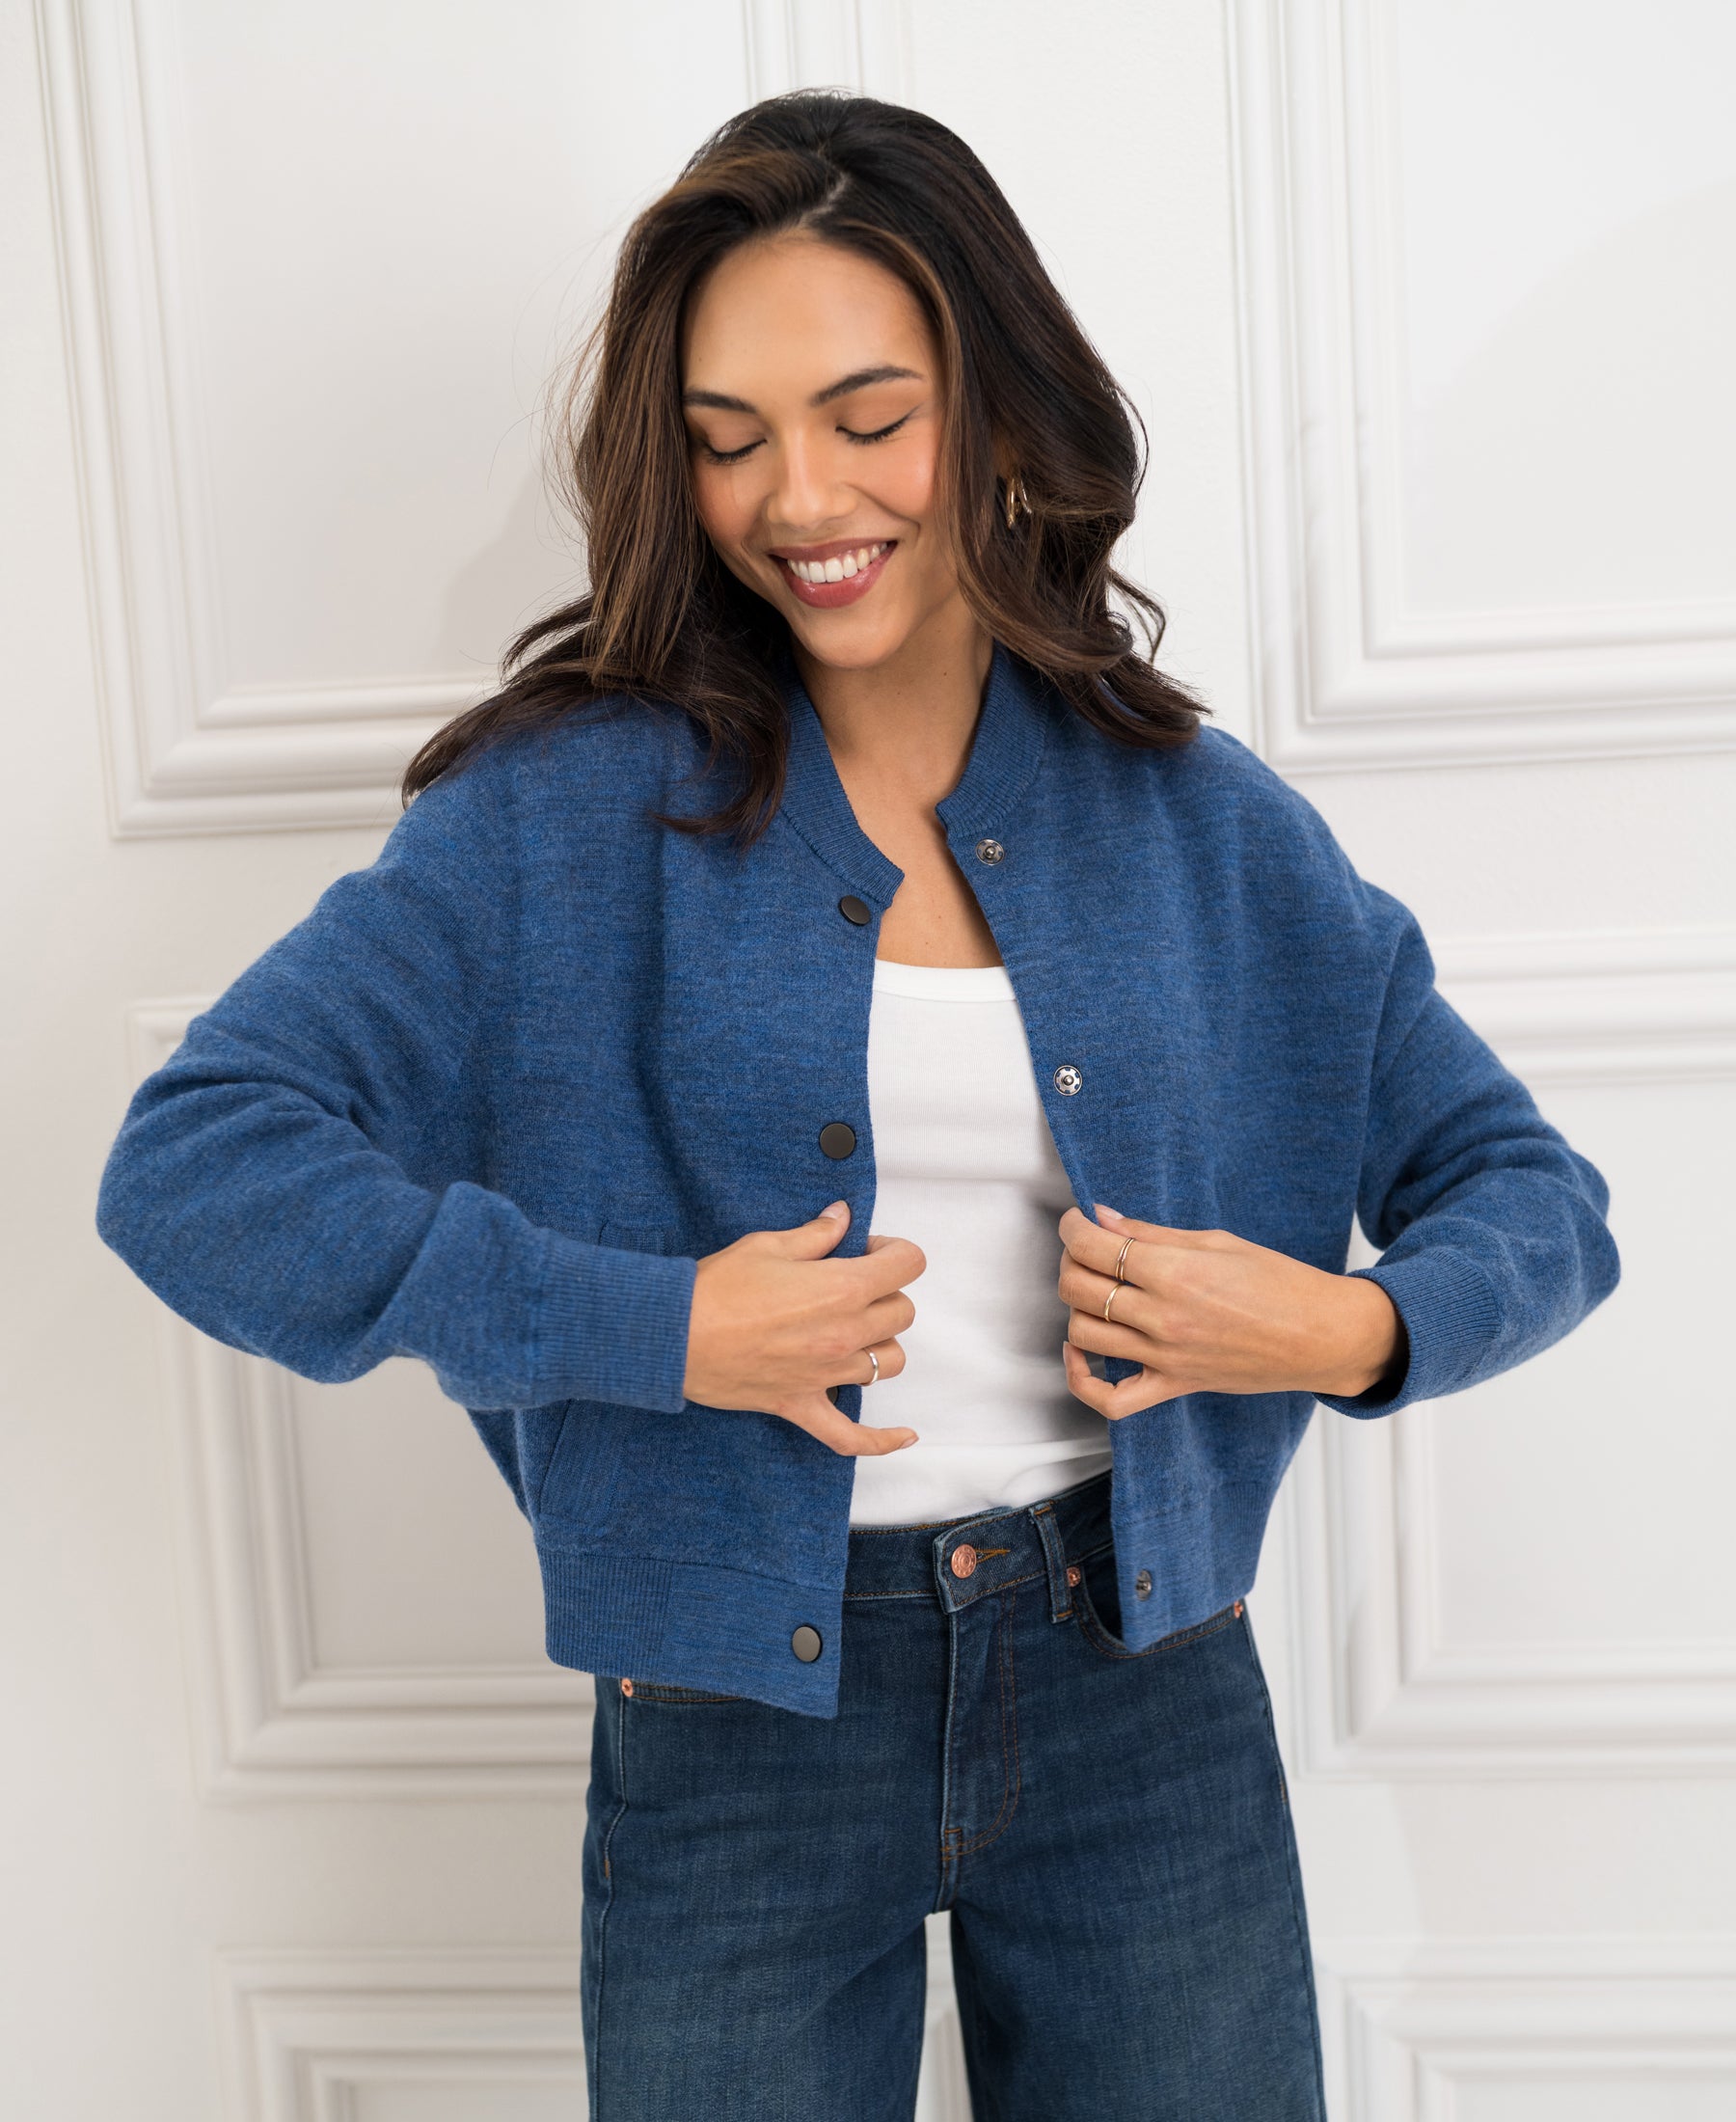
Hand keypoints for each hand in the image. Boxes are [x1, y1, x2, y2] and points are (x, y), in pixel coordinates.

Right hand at [682, 1201, 926, 1455]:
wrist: (674, 1335)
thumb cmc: (717, 1287)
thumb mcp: (769, 1246)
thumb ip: (816, 1234)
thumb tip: (841, 1216)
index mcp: (843, 1287)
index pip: (908, 1264)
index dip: (893, 1252)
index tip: (868, 1251)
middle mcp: (845, 1333)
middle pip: (902, 1312)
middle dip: (885, 1292)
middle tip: (852, 1284)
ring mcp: (827, 1374)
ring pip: (889, 1363)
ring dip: (879, 1343)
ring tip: (854, 1330)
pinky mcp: (803, 1405)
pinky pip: (853, 1436)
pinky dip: (882, 1440)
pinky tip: (905, 1436)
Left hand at [1057, 1204, 1403, 1420]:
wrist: (1320, 1335)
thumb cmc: (1278, 1282)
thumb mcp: (1216, 1241)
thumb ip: (1151, 1233)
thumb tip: (1102, 1217)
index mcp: (1175, 1273)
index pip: (1094, 1247)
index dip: (1073, 1228)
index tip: (1076, 1222)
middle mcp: (1164, 1318)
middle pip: (1079, 1288)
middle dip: (1071, 1261)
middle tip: (1086, 1251)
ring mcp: (1166, 1357)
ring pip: (1083, 1334)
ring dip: (1076, 1307)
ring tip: (1094, 1291)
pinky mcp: (1173, 1386)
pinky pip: (1111, 1400)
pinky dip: (1082, 1379)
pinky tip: (1081, 1352)